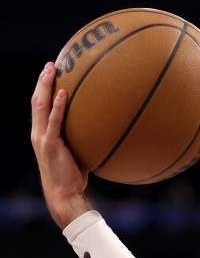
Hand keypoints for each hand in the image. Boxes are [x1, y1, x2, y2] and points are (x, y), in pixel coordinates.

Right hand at [30, 62, 91, 228]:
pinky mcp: (50, 145)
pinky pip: (54, 122)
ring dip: (45, 86)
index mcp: (43, 133)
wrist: (64, 194)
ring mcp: (42, 138)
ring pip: (40, 106)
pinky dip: (57, 106)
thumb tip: (106, 127)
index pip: (40, 106)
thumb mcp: (79, 152)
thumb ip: (85, 138)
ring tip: (53, 70)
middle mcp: (38, 133)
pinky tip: (63, 93)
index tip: (51, 72)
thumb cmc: (74, 176)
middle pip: (36, 100)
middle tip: (51, 63)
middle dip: (42, 81)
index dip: (43, 88)